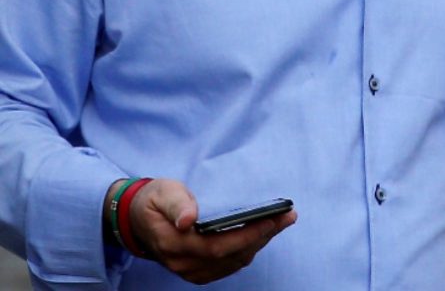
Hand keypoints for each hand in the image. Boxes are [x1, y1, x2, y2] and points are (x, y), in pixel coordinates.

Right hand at [106, 178, 296, 283]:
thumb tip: (188, 219)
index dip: (248, 234)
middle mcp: (185, 263)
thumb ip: (176, 204)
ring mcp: (191, 271)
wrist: (137, 219)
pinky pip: (228, 265)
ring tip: (281, 222)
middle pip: (232, 255)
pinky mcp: (198, 271)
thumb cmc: (154, 200)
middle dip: (263, 236)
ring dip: (259, 243)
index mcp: (175, 243)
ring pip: (234, 262)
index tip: (272, 218)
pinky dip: (247, 250)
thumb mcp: (161, 192)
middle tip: (288, 216)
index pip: (219, 245)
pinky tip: (261, 234)